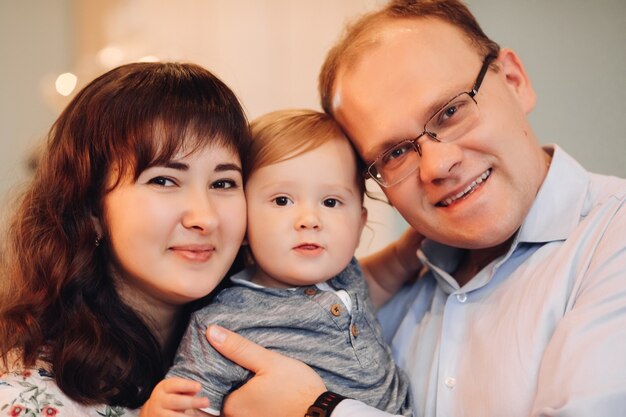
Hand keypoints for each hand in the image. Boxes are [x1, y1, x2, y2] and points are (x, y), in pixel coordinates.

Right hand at [140, 377, 209, 416]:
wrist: (152, 411)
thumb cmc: (170, 397)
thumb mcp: (175, 389)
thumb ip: (185, 389)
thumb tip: (195, 390)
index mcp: (163, 388)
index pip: (174, 384)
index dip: (187, 385)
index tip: (199, 387)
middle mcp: (159, 400)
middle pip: (175, 401)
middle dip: (192, 402)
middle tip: (207, 402)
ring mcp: (158, 414)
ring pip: (173, 416)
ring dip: (187, 416)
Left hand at [206, 325, 326, 416]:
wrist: (322, 413)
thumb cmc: (297, 388)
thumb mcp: (268, 362)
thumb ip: (238, 348)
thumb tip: (211, 332)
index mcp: (232, 406)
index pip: (212, 383)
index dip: (217, 367)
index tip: (228, 356)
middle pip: (223, 393)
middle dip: (229, 377)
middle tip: (246, 364)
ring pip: (237, 401)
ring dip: (241, 387)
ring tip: (256, 374)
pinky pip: (248, 408)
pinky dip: (251, 397)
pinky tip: (263, 386)